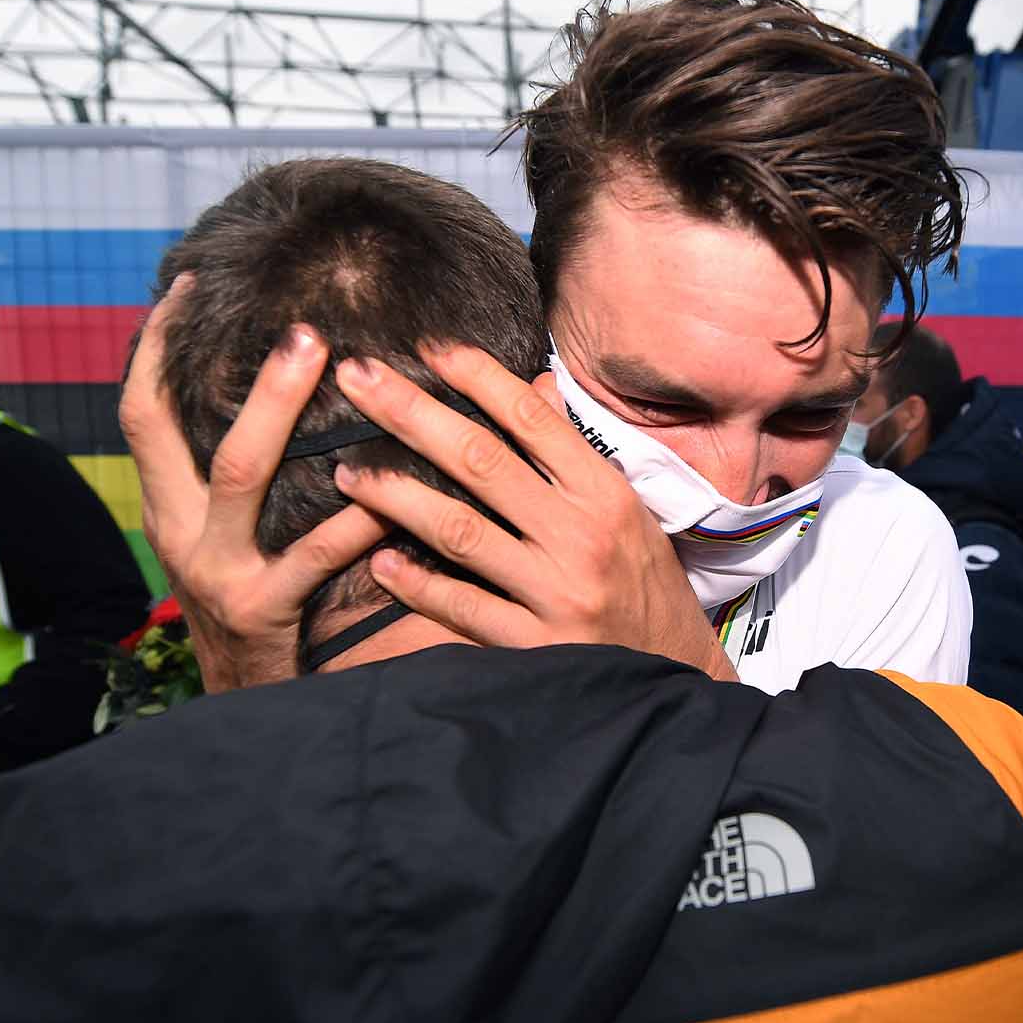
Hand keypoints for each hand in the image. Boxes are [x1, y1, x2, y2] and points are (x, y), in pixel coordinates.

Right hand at [118, 276, 389, 692]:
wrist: (239, 709)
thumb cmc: (247, 606)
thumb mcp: (219, 541)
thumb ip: (231, 477)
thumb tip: (272, 389)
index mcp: (167, 507)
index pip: (141, 412)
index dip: (156, 347)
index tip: (185, 284)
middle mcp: (182, 533)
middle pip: (201, 434)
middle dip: (249, 375)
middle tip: (304, 327)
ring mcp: (219, 572)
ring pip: (246, 478)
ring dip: (286, 414)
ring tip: (344, 369)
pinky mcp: (262, 610)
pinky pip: (315, 554)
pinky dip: (356, 516)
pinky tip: (392, 489)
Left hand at [328, 345, 736, 680]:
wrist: (676, 677)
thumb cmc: (646, 585)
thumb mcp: (627, 511)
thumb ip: (575, 451)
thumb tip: (536, 383)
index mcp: (604, 493)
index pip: (532, 418)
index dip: (476, 375)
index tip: (425, 346)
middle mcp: (580, 535)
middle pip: (482, 460)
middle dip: (411, 412)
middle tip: (356, 378)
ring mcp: (557, 592)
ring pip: (462, 531)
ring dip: (396, 497)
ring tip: (347, 472)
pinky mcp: (537, 646)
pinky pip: (464, 608)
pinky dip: (419, 585)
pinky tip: (380, 562)